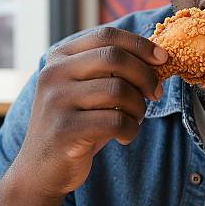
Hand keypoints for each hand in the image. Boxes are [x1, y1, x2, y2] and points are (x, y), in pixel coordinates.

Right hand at [14, 27, 167, 197]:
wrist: (42, 169)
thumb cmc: (79, 123)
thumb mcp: (89, 89)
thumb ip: (113, 70)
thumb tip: (159, 57)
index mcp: (61, 57)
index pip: (107, 36)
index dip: (140, 44)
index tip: (162, 58)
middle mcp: (54, 73)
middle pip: (115, 58)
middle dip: (146, 75)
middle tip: (155, 93)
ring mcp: (56, 101)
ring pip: (119, 90)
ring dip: (139, 107)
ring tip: (134, 118)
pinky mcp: (64, 130)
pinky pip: (116, 121)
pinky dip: (131, 129)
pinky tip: (124, 136)